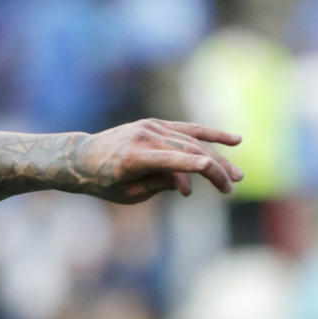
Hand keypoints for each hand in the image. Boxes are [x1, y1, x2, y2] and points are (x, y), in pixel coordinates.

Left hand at [69, 120, 242, 202]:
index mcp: (131, 158)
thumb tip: (185, 182)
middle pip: (187, 152)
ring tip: (236, 176)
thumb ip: (156, 186)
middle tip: (230, 188)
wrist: (81, 157)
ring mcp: (151, 127)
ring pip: (192, 142)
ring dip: (217, 159)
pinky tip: (234, 141)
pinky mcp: (156, 124)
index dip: (188, 166)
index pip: (166, 160)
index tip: (210, 170)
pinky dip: (211, 135)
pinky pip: (188, 129)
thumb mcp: (126, 194)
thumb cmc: (102, 182)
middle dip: (213, 170)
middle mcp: (143, 137)